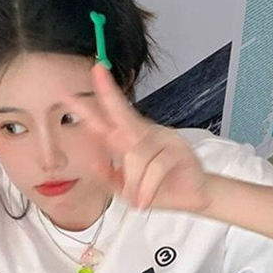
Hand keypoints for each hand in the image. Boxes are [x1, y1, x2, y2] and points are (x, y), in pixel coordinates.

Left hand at [60, 64, 211, 212]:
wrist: (193, 197)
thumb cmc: (159, 189)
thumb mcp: (126, 188)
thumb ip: (108, 175)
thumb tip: (92, 162)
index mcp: (130, 139)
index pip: (110, 117)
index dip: (98, 100)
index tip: (79, 85)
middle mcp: (145, 133)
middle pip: (122, 112)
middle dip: (107, 92)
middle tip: (96, 71)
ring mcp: (163, 138)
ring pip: (135, 157)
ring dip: (133, 185)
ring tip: (138, 201)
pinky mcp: (178, 150)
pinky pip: (154, 168)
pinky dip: (146, 189)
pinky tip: (145, 201)